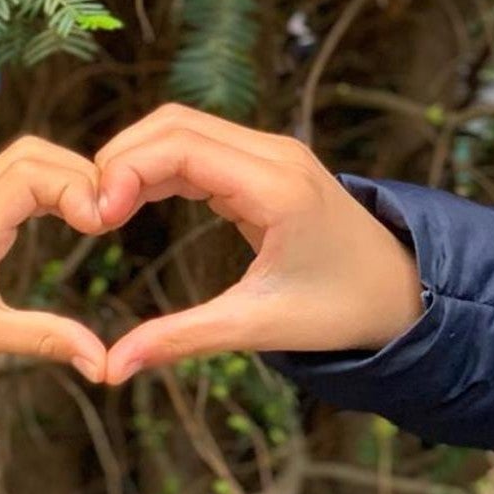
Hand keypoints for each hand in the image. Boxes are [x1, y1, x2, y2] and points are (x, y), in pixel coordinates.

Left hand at [0, 137, 108, 395]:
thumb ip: (46, 339)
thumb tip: (103, 363)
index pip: (34, 173)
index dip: (78, 187)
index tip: (103, 227)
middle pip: (32, 152)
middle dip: (80, 174)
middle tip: (108, 219)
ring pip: (21, 158)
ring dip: (63, 176)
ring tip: (93, 218)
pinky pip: (8, 179)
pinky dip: (44, 187)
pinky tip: (63, 219)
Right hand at [95, 104, 423, 384]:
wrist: (403, 293)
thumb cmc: (341, 311)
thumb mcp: (258, 327)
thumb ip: (182, 340)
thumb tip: (112, 369)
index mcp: (276, 186)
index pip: (179, 146)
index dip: (124, 171)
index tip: (96, 218)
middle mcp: (274, 154)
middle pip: (173, 124)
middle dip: (120, 159)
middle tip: (90, 214)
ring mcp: (272, 152)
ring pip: (182, 128)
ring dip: (136, 159)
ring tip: (105, 210)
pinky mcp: (266, 163)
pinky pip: (199, 147)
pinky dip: (160, 166)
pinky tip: (134, 202)